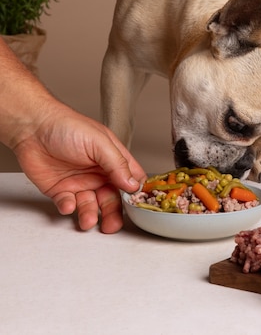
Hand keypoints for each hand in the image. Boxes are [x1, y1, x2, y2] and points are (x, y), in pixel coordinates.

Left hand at [12, 105, 145, 232]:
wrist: (32, 128)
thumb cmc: (67, 126)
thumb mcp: (99, 142)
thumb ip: (117, 163)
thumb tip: (133, 184)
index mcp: (111, 159)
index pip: (131, 179)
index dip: (135, 193)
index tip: (135, 206)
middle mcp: (98, 173)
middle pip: (112, 199)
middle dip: (112, 214)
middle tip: (112, 226)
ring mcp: (79, 183)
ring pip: (90, 206)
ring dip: (90, 215)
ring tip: (87, 220)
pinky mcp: (61, 191)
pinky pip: (68, 205)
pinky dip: (68, 208)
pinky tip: (68, 204)